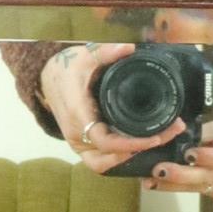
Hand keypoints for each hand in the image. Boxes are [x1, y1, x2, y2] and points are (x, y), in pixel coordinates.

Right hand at [38, 41, 183, 173]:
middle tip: (166, 135)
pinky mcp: (82, 144)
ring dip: (129, 157)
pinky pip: (101, 160)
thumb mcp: (84, 56)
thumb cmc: (65, 69)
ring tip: (157, 139)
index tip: (155, 136)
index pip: (106, 141)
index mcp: (78, 115)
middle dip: (139, 150)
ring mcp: (78, 142)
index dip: (131, 144)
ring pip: (104, 164)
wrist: (46, 79)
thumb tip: (129, 48)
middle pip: (109, 156)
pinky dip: (120, 157)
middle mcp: (76, 134)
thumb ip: (106, 52)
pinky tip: (141, 145)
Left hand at [149, 120, 212, 195]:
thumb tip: (178, 134)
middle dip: (180, 175)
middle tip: (157, 171)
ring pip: (200, 188)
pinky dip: (182, 188)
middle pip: (207, 178)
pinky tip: (162, 184)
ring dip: (174, 186)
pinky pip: (202, 191)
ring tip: (150, 182)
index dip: (206, 157)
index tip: (187, 153)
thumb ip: (206, 133)